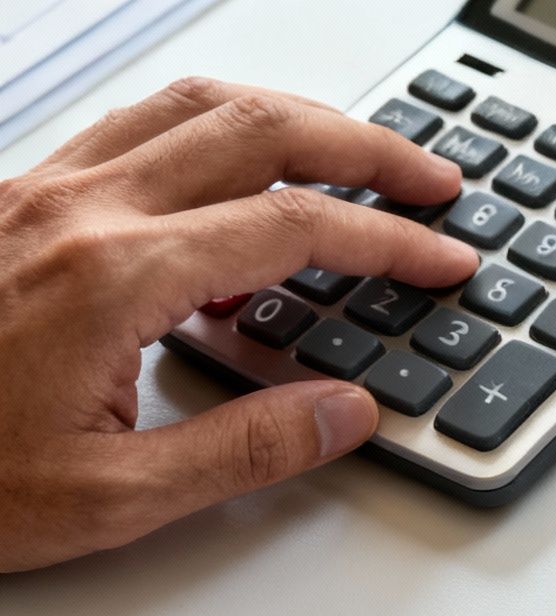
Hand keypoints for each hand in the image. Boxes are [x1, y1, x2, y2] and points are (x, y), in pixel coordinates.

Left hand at [0, 78, 477, 571]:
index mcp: (109, 277)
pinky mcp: (8, 202)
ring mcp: (34, 194)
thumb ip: (245, 450)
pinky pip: (132, 129)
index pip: (293, 227)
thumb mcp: (110, 501)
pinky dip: (212, 132)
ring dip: (290, 117)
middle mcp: (72, 211)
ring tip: (354, 150)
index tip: (443, 256)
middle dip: (363, 145)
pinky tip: (237, 173)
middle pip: (254, 129)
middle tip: (429, 178)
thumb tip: (342, 411)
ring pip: (191, 105)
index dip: (389, 238)